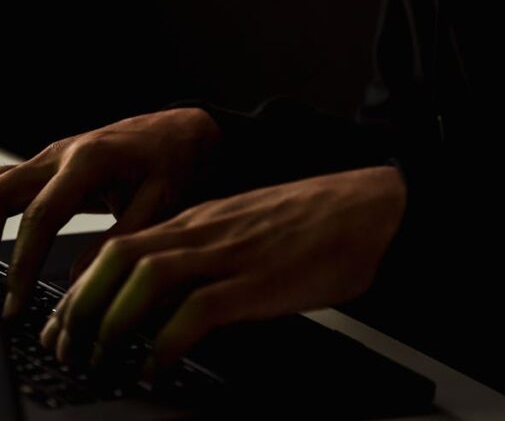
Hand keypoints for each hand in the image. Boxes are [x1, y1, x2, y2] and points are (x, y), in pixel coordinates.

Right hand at [0, 108, 222, 316]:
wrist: (182, 132)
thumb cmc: (175, 163)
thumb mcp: (161, 203)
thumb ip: (120, 240)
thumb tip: (79, 283)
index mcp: (91, 160)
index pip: (41, 216)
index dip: (24, 266)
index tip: (14, 307)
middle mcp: (62, 153)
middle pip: (0, 192)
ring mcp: (51, 157)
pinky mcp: (48, 167)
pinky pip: (7, 186)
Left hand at [38, 166, 407, 380]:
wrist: (371, 206)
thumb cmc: (315, 221)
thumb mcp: (249, 228)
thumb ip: (211, 250)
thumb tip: (176, 295)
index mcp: (203, 217)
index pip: (123, 243)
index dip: (83, 284)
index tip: (65, 322)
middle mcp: (207, 229)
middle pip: (121, 256)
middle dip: (83, 303)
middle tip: (68, 346)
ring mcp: (232, 252)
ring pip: (147, 276)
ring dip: (113, 320)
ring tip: (101, 358)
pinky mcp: (259, 279)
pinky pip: (198, 309)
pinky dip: (167, 341)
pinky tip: (157, 366)